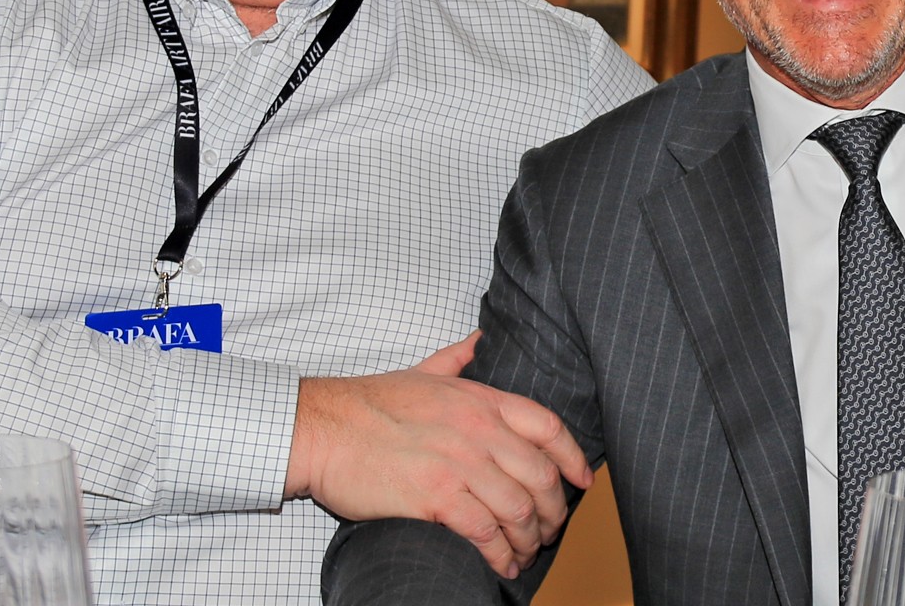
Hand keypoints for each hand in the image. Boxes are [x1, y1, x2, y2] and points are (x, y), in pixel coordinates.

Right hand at [286, 331, 592, 578]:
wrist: (322, 428)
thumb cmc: (367, 403)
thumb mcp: (422, 371)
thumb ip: (457, 358)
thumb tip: (480, 340)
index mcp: (479, 399)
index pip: (548, 427)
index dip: (573, 458)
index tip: (582, 481)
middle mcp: (478, 430)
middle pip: (541, 475)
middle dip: (554, 510)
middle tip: (550, 530)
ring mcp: (459, 463)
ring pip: (519, 508)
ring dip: (529, 538)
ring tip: (526, 553)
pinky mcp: (437, 497)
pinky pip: (486, 532)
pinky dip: (501, 554)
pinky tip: (501, 564)